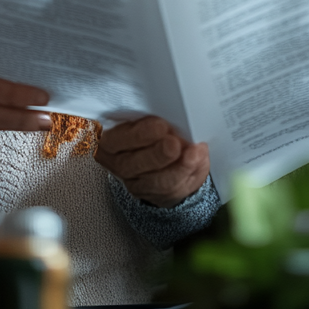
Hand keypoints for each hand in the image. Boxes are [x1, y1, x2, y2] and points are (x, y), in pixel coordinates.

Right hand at [94, 116, 209, 207]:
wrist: (161, 151)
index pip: (116, 140)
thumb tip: (171, 113)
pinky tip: (198, 160)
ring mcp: (136, 183)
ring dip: (178, 167)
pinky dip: (188, 173)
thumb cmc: (151, 127)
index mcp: (110, 139)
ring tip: (193, 154)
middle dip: (158, 154)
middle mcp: (119, 164)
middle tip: (174, 143)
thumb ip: (151, 113)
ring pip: (156, 181)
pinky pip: (173, 190)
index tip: (160, 125)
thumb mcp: (145, 116)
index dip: (138, 134)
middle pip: (134, 164)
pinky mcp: (156, 195)